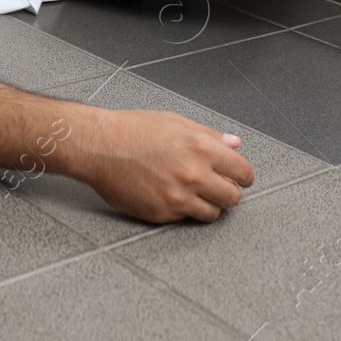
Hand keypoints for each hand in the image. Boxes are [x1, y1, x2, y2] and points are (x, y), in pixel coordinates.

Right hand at [67, 108, 254, 222]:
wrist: (97, 145)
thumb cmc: (131, 130)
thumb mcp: (175, 122)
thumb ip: (209, 135)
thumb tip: (233, 143)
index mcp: (201, 148)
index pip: (242, 172)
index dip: (242, 176)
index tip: (240, 178)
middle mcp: (194, 175)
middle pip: (232, 197)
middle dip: (226, 191)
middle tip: (215, 185)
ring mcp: (178, 198)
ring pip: (212, 213)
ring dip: (207, 204)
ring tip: (191, 191)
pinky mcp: (162, 214)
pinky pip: (185, 218)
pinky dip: (181, 209)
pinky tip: (168, 193)